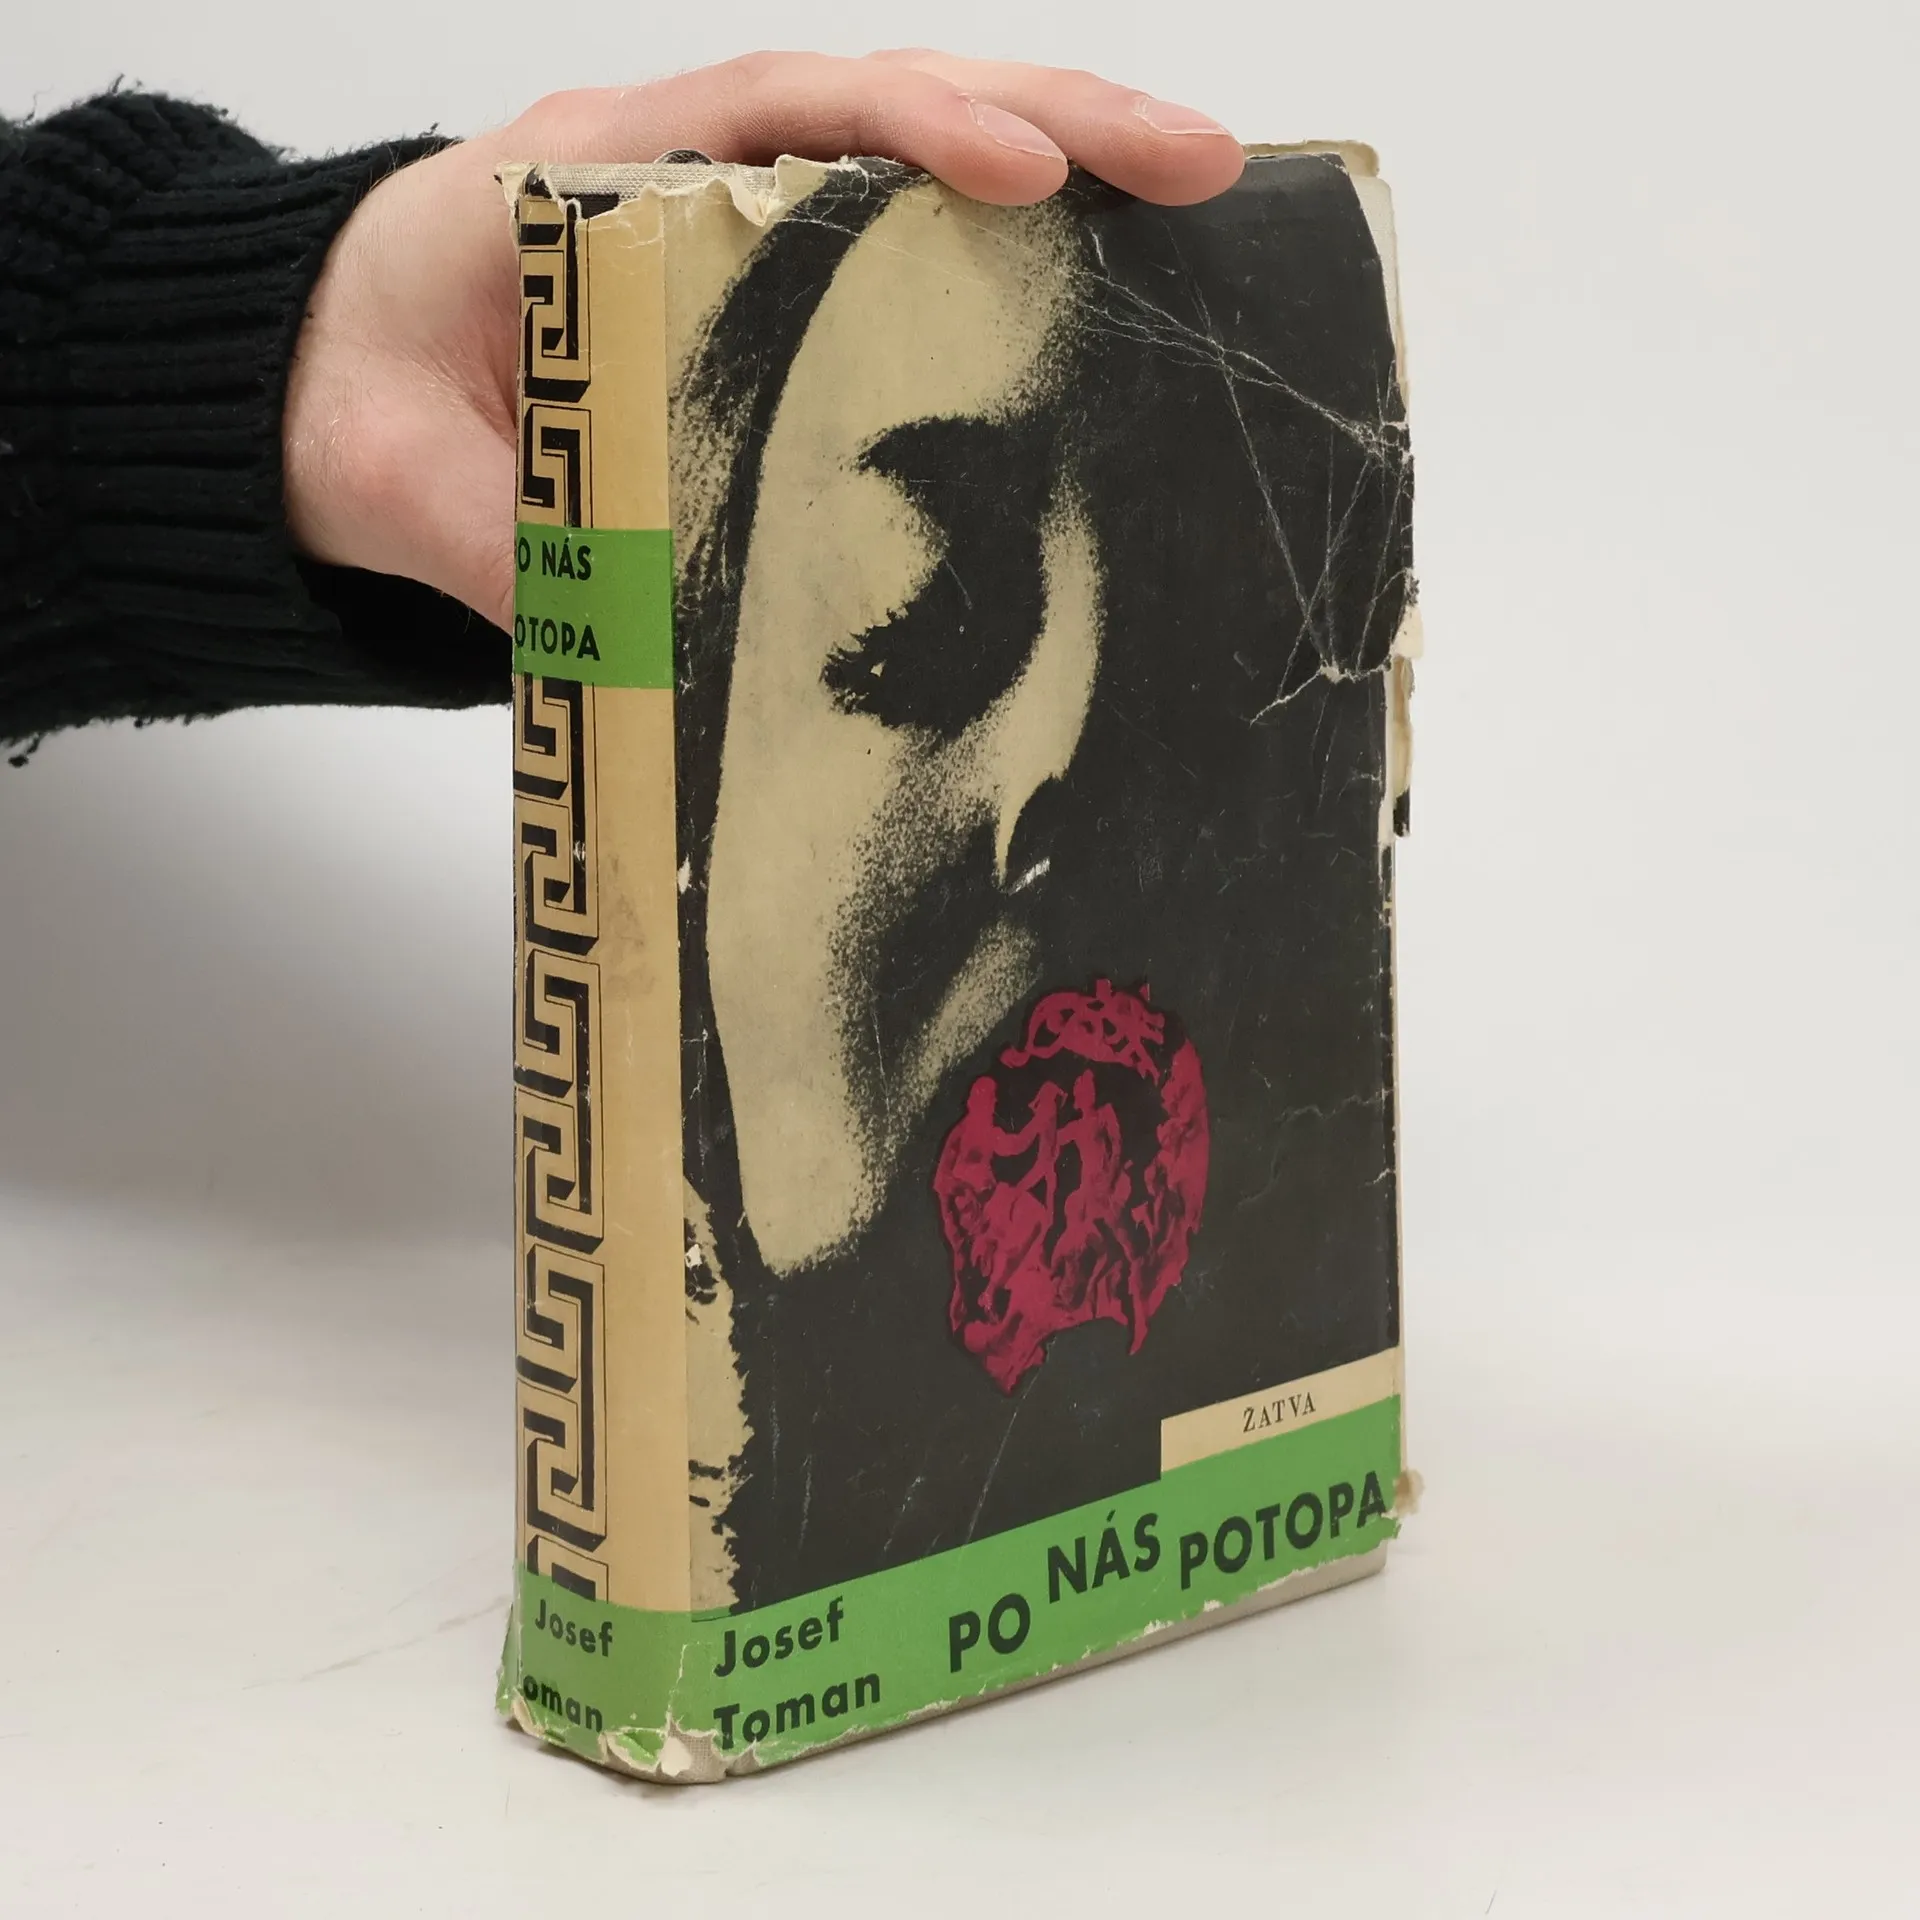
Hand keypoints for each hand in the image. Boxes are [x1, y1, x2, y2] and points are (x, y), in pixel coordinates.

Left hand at [282, 51, 1242, 630]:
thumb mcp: (404, 483)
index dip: (909, 129)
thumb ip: (508, 547)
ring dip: (1056, 164)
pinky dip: (991, 243)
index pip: (772, 111)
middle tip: (1199, 157)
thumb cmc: (346, 397)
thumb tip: (638, 631)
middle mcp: (671, 165)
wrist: (303, 389)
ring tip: (1191, 192)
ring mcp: (721, 214)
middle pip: (881, 105)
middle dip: (1054, 117)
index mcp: (583, 171)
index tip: (1024, 176)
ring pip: (902, 156)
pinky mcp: (747, 280)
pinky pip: (881, 235)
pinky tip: (1090, 277)